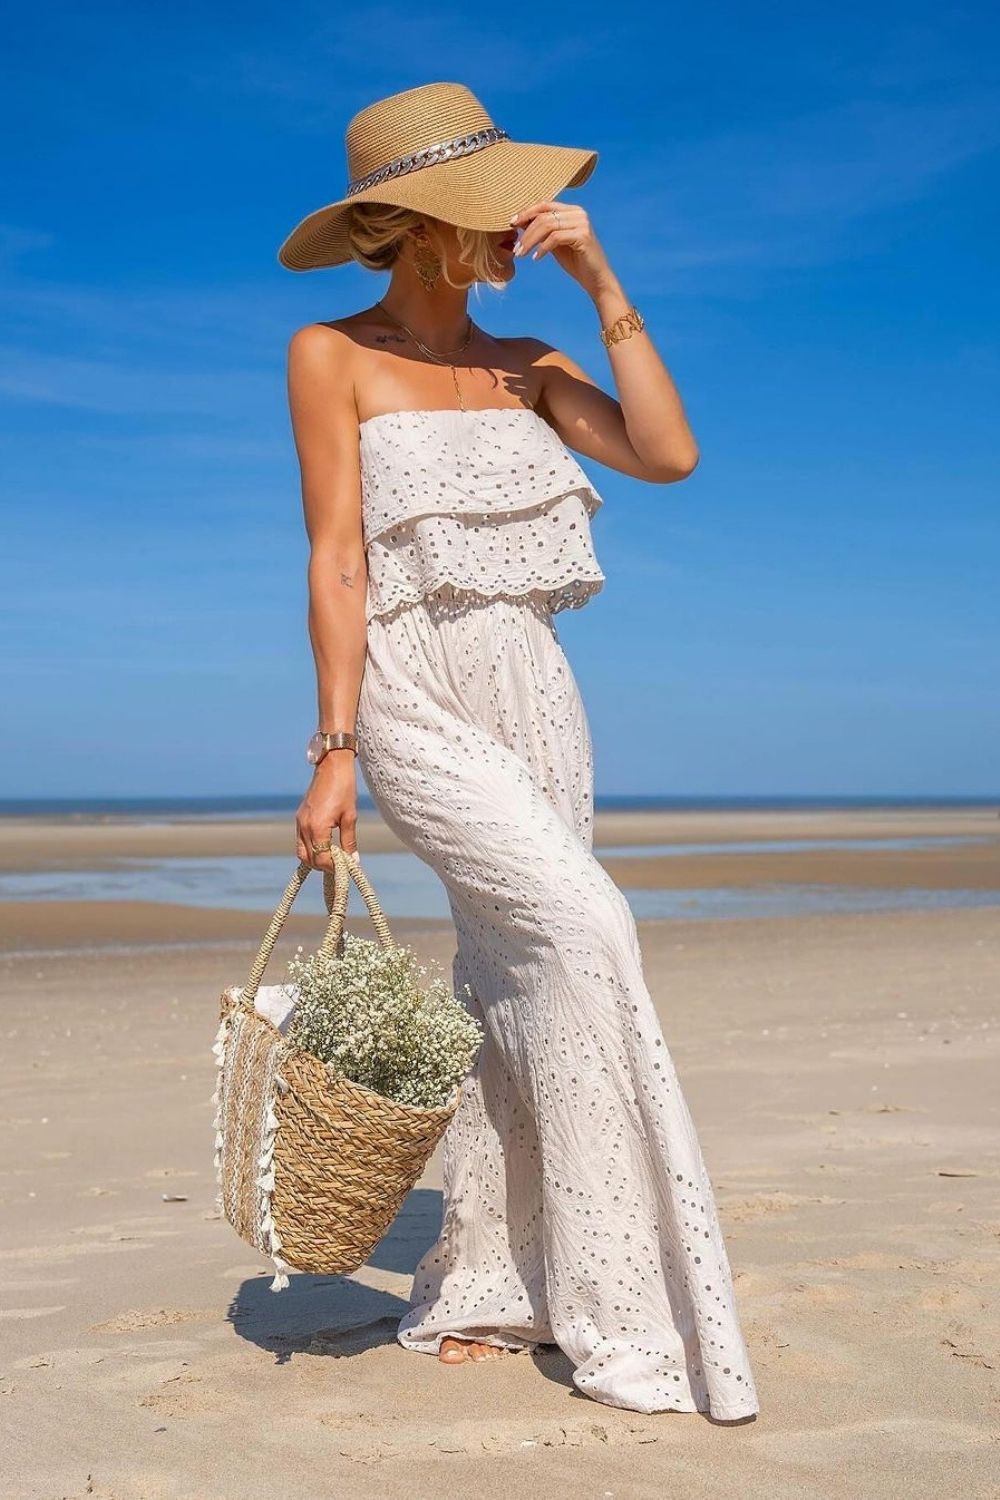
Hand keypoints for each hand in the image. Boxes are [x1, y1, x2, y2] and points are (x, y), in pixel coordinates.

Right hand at [295, 750, 357, 870]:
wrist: (332, 765)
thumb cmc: (344, 788)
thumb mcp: (350, 816)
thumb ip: (349, 841)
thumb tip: (353, 861)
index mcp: (317, 827)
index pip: (321, 859)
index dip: (333, 867)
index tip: (345, 868)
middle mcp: (304, 826)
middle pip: (308, 859)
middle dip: (323, 865)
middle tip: (339, 865)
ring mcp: (299, 821)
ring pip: (301, 851)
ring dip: (314, 858)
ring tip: (331, 857)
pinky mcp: (299, 817)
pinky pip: (300, 840)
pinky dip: (310, 848)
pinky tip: (323, 846)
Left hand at [509, 200, 613, 295]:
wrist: (596, 279)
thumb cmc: (575, 261)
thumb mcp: (554, 243)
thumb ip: (542, 231)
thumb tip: (520, 222)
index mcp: (571, 211)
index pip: (544, 205)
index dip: (526, 212)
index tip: (511, 224)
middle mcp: (578, 213)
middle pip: (543, 215)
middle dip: (526, 232)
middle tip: (516, 248)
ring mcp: (582, 223)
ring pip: (547, 226)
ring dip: (530, 241)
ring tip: (521, 254)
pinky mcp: (583, 236)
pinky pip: (555, 238)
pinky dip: (542, 249)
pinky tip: (536, 259)